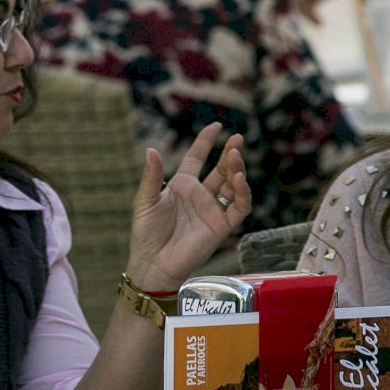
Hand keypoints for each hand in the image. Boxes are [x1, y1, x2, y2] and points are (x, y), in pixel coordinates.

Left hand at [127, 125, 250, 290]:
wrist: (152, 263)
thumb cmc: (146, 233)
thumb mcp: (145, 200)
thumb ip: (152, 175)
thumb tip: (151, 149)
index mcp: (182, 186)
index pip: (198, 158)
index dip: (207, 142)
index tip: (216, 126)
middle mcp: (200, 195)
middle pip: (221, 169)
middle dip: (230, 153)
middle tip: (238, 138)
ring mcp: (213, 210)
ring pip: (233, 185)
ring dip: (237, 169)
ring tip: (235, 156)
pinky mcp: (222, 226)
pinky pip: (239, 207)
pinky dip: (243, 192)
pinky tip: (239, 179)